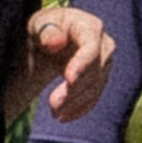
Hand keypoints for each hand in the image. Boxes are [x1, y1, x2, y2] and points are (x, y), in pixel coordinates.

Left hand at [19, 4, 113, 123]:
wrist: (47, 39)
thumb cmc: (41, 29)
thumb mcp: (37, 25)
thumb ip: (46, 31)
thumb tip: (55, 43)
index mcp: (88, 26)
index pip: (91, 46)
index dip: (83, 64)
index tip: (68, 80)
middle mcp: (103, 44)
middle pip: (96, 70)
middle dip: (76, 89)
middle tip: (54, 105)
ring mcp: (104, 63)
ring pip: (95, 87)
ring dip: (75, 102)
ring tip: (55, 113)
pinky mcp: (100, 79)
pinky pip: (94, 97)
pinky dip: (79, 109)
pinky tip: (64, 117)